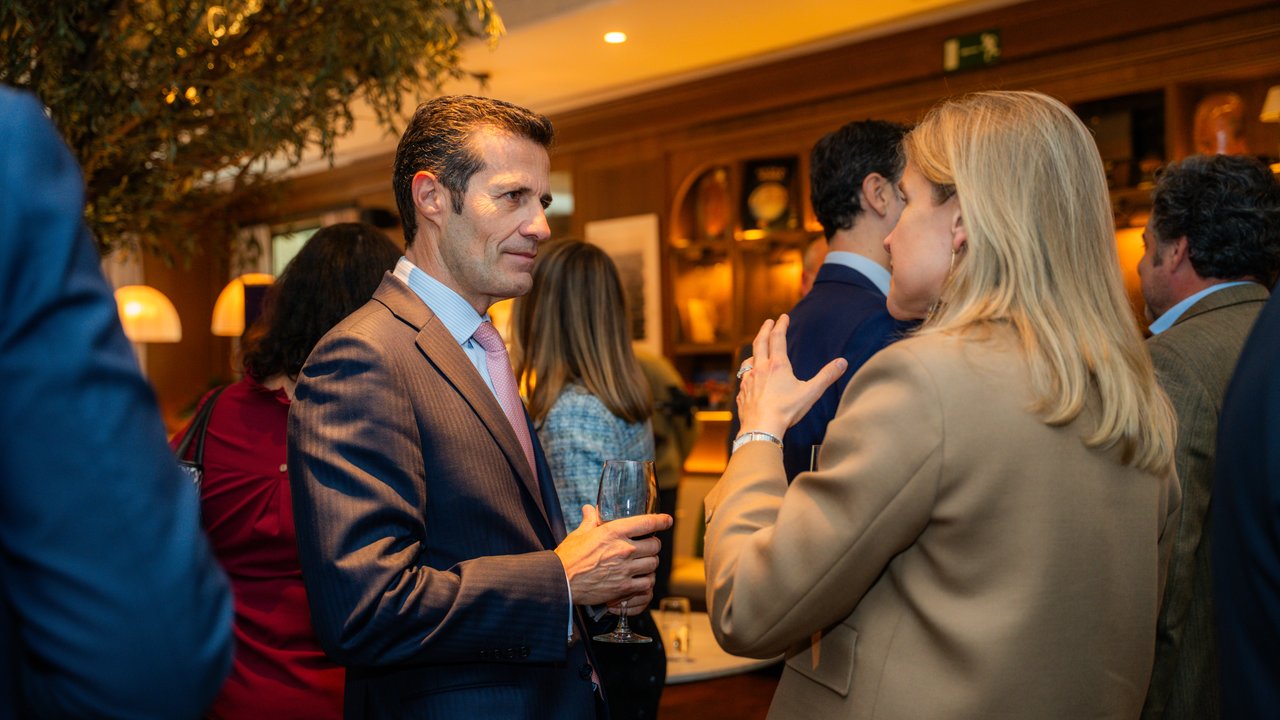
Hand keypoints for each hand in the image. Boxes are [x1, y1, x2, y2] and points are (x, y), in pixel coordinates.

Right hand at [554, 504, 672, 607]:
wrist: (561, 582)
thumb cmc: (568, 557)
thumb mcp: (579, 534)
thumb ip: (590, 521)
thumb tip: (591, 509)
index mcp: (614, 531)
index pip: (647, 522)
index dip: (661, 520)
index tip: (667, 520)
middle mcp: (623, 548)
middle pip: (655, 545)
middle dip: (654, 545)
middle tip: (649, 546)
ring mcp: (625, 568)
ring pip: (653, 563)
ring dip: (651, 563)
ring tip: (645, 563)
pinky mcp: (624, 586)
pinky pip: (647, 582)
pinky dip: (646, 581)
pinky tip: (640, 579)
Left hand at [737, 314, 846, 437]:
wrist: (761, 428)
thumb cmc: (786, 411)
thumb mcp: (811, 392)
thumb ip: (827, 376)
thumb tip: (843, 362)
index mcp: (777, 365)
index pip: (778, 338)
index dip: (781, 325)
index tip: (783, 317)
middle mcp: (760, 368)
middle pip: (760, 342)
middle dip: (765, 329)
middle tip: (768, 322)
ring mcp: (748, 380)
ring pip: (749, 359)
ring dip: (755, 350)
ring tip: (758, 348)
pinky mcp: (742, 393)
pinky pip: (744, 377)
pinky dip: (748, 371)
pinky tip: (750, 376)